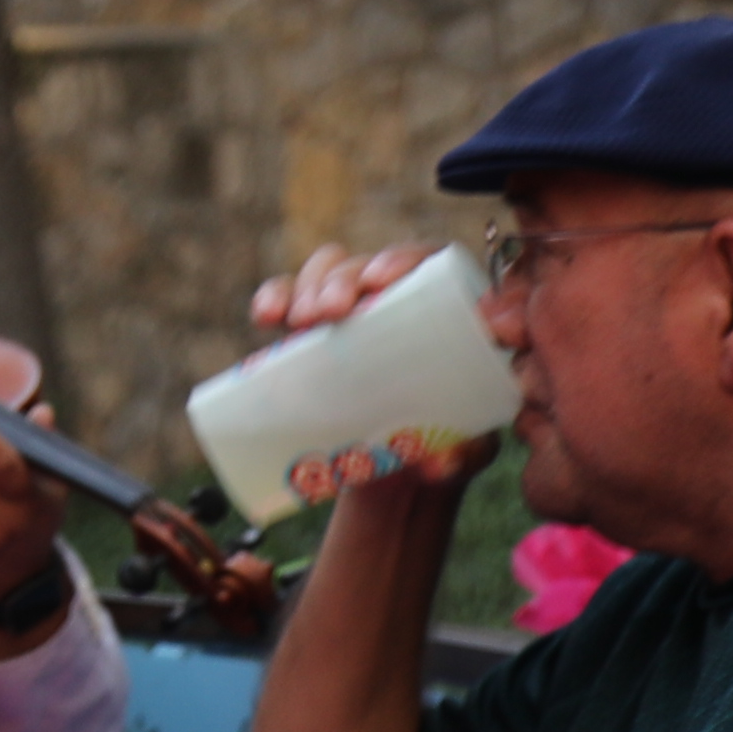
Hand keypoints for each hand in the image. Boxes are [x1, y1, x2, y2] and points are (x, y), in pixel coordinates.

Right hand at [244, 244, 496, 508]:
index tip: (379, 282)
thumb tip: (438, 464)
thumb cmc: (448, 443)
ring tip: (301, 321)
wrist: (400, 472)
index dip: (401, 259)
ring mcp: (348, 313)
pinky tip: (266, 315)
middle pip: (365, 267)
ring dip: (309, 287)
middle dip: (342, 280)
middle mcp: (390, 300)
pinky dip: (274, 298)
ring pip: (325, 274)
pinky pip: (286, 299)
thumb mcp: (466, 446)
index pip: (423, 263)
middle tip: (333, 312)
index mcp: (439, 311)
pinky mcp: (310, 332)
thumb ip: (461, 453)